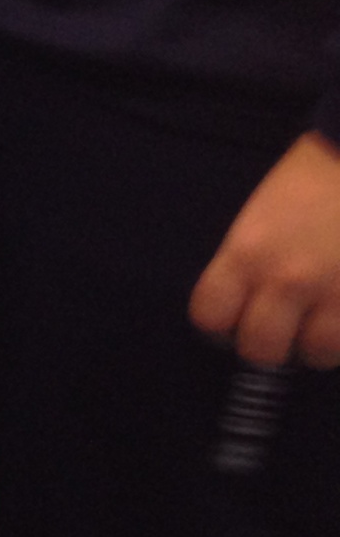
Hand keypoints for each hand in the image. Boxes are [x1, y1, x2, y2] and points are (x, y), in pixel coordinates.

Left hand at [191, 132, 339, 368]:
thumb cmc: (309, 182)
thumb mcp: (258, 218)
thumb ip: (245, 262)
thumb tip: (241, 305)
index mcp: (246, 253)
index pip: (209, 317)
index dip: (218, 327)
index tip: (232, 321)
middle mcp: (287, 279)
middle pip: (260, 349)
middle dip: (267, 345)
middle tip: (279, 329)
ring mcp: (335, 294)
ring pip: (314, 355)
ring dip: (315, 346)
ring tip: (319, 325)